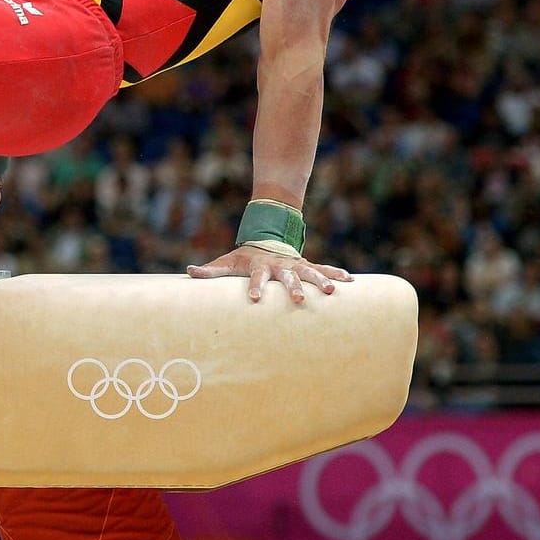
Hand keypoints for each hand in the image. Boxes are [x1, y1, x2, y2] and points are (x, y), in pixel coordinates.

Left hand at [186, 246, 352, 302]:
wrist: (265, 240)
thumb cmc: (244, 258)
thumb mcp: (226, 262)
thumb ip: (209, 271)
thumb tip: (188, 272)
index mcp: (260, 266)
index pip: (256, 277)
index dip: (255, 287)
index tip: (254, 298)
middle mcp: (280, 265)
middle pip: (287, 276)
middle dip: (292, 287)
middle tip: (298, 299)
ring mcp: (295, 264)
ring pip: (310, 272)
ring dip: (321, 281)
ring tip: (332, 291)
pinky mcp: (307, 265)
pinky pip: (324, 268)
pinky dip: (336, 273)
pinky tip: (351, 281)